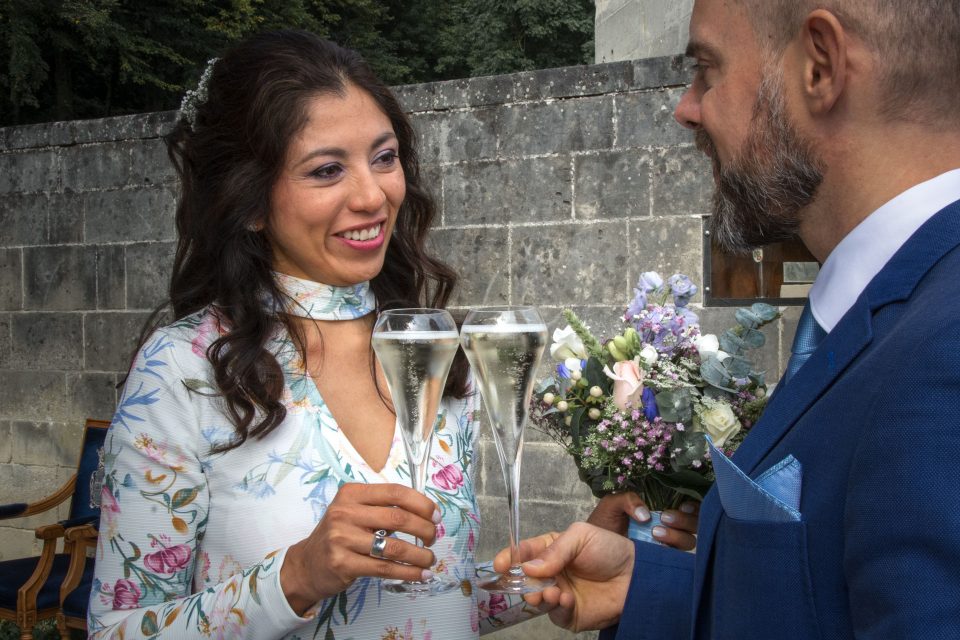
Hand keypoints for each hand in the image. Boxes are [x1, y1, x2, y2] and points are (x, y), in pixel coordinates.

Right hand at [281, 482, 438, 613]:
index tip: (435, 515)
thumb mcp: (354, 512)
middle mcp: (344, 512)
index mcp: (352, 494)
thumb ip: (382, 508)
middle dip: (424, 529)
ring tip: (430, 559)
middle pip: (398, 518)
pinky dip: (408, 572)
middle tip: (433, 538)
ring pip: (394, 547)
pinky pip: (385, 568)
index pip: (395, 492)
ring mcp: (341, 538)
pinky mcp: (343, 564)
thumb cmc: (339, 536)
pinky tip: (420, 574)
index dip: (421, 503)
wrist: (306, 565)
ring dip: (419, 555)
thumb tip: (425, 515)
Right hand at [493, 522, 634, 631]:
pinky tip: (565, 599)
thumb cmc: (610, 549)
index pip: (524, 554)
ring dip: (538, 596)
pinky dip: (556, 608)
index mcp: (551, 551)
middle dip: (521, 582)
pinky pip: (555, 615)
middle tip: (526, 583)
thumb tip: (527, 567)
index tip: (500, 564)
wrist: (636, 575)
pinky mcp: (570, 614)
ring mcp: (559, 594)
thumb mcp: (581, 536)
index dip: (509, 558)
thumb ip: (554, 550)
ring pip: (537, 599)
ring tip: (550, 592)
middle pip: (525, 580)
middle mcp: (552, 573)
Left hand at [587, 493, 699, 550]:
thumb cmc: (603, 525)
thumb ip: (628, 500)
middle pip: (694, 525)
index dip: (692, 507)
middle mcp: (669, 529)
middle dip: (685, 521)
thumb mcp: (612, 505)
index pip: (688, 508)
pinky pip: (678, 561)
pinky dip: (674, 555)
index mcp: (660, 512)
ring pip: (689, 542)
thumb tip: (646, 515)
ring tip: (655, 534)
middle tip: (665, 518)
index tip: (683, 506)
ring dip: (678, 536)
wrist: (591, 551)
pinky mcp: (662, 563)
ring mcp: (667, 548)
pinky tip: (660, 549)